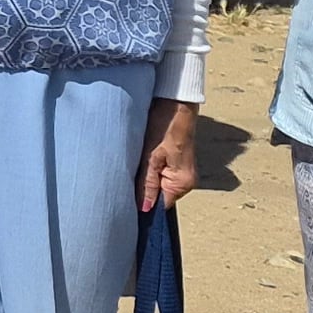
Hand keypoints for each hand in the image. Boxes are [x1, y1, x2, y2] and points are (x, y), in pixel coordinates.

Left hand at [137, 99, 198, 214]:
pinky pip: (161, 174)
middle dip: (143, 189)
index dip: (144, 203)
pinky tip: (142, 161)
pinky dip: (150, 170)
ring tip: (135, 166)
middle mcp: (187, 181)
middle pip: (160, 195)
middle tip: (126, 178)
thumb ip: (147, 183)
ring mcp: (183, 172)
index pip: (161, 205)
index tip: (125, 199)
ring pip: (159, 184)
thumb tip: (145, 208)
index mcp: (183, 182)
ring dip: (146, 178)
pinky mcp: (178, 163)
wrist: (175, 104)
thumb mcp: (150, 156)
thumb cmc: (164, 126)